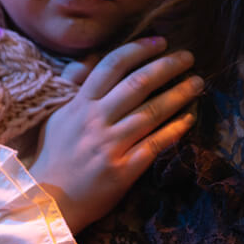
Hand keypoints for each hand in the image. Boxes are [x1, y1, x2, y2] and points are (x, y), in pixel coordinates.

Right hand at [29, 37, 202, 233]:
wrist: (46, 202)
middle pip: (137, 85)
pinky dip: (175, 129)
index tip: (160, 41)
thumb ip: (75, 87)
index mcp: (79, 105)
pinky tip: (190, 118)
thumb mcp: (57, 116)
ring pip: (151, 112)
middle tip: (189, 57)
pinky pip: (155, 145)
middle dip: (167, 66)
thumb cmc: (55, 156)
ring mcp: (110, 146)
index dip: (138, 50)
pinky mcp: (122, 171)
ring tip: (197, 83)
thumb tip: (91, 59)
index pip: (111, 67)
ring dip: (179, 94)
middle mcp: (95, 121)